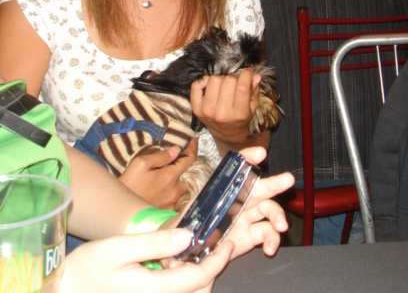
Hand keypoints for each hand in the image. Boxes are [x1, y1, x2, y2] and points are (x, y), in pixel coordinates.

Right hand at [60, 227, 233, 292]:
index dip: (219, 260)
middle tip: (211, 244)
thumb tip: (188, 236)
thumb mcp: (118, 248)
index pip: (199, 278)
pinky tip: (171, 268)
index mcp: (156, 291)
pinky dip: (183, 285)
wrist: (64, 292)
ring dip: (197, 279)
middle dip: (211, 269)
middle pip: (199, 291)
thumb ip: (155, 243)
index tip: (227, 242)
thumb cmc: (87, 268)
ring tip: (191, 254)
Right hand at [119, 138, 197, 209]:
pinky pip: (178, 201)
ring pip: (183, 190)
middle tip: (170, 165)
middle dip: (181, 169)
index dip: (193, 148)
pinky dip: (174, 195)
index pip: (189, 159)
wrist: (120, 209)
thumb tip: (176, 150)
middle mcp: (175, 191)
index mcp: (170, 177)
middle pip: (186, 176)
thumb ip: (160, 156)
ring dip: (178, 183)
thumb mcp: (140, 164)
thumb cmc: (128, 184)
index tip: (194, 140)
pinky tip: (164, 192)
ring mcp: (172, 204)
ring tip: (165, 179)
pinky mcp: (168, 214)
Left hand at [170, 147, 293, 263]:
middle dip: (275, 183)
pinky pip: (266, 234)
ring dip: (278, 216)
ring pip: (268, 210)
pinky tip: (270, 248)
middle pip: (260, 188)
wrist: (188, 248)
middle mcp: (240, 199)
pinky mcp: (251, 236)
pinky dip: (272, 240)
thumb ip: (199, 202)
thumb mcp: (192, 207)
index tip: (260, 153)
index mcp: (227, 187)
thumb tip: (203, 210)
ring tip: (281, 226)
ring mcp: (247, 217)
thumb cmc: (190, 222)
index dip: (250, 158)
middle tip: (288, 179)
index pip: (239, 168)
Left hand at [190, 69, 261, 149]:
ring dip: (220, 79)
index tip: (248, 73)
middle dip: (234, 78)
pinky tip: (210, 85)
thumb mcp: (252, 106)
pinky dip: (203, 81)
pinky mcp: (197, 108)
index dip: (246, 75)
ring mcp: (207, 111)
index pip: (242, 87)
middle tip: (235, 83)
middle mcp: (222, 113)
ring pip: (214, 80)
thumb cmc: (241, 118)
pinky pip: (196, 86)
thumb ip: (254, 90)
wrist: (227, 134)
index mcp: (239, 113)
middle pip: (228, 81)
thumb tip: (255, 75)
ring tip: (224, 86)